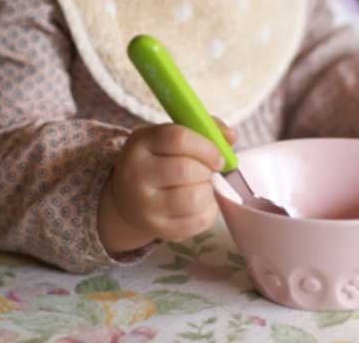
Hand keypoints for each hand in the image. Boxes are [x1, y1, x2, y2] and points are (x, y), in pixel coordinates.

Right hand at [98, 119, 234, 253]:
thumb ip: (202, 130)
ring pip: (192, 199)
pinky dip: (208, 211)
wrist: (127, 196)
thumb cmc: (156, 160)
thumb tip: (231, 136)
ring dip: (208, 191)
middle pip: (186, 170)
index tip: (218, 157)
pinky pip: (196, 222)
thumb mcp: (167, 137)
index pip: (178, 139)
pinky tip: (202, 203)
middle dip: (207, 171)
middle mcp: (136, 174)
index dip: (206, 147)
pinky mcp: (157, 228)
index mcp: (140, 144)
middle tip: (208, 172)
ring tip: (203, 186)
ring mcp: (145, 205)